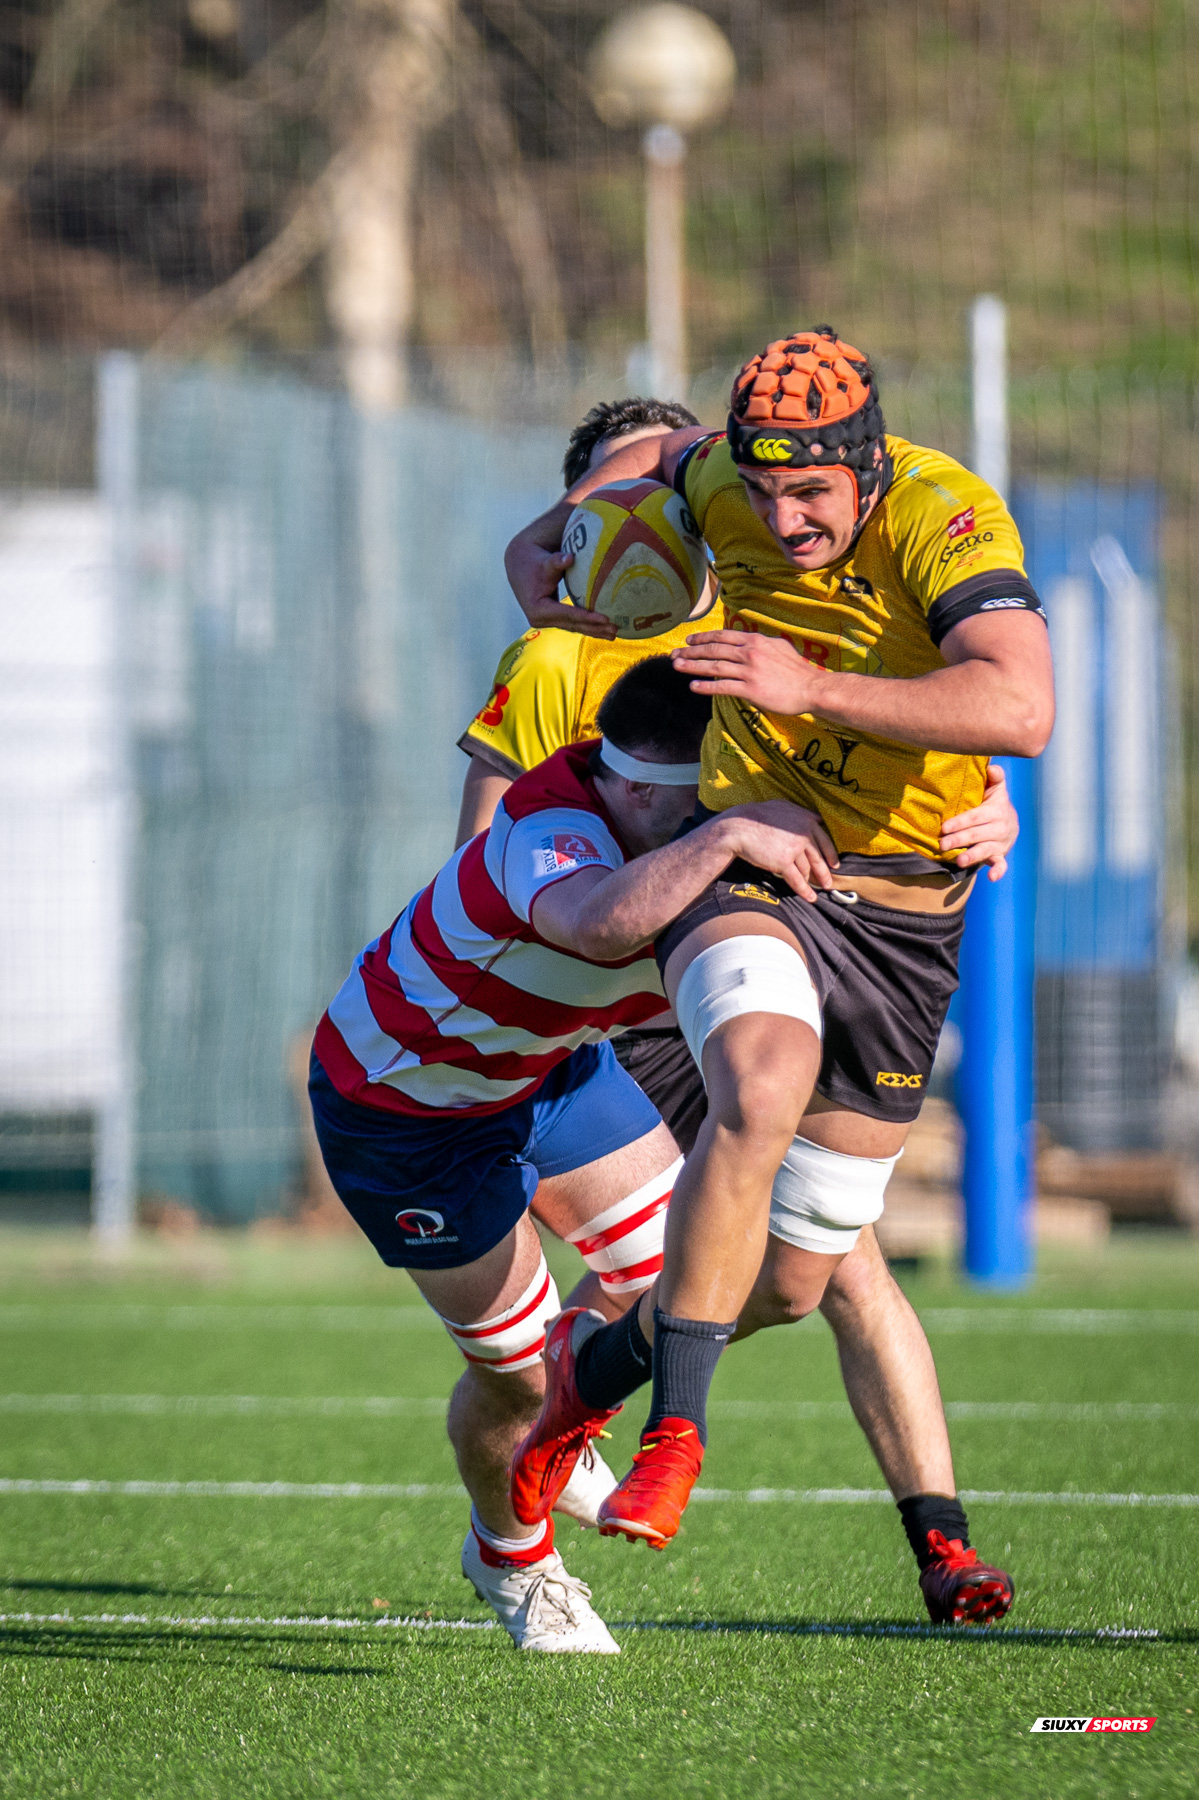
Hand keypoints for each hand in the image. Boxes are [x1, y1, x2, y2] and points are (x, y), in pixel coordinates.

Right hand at [503, 539, 617, 637]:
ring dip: (594, 631)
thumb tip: (569, 557)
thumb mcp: (545, 562)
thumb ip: (556, 562)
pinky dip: (588, 626)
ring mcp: (546, 622)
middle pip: (573, 625)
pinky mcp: (552, 619)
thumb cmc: (534, 562)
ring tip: (613, 633)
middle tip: (615, 630)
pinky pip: (572, 624)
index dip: (587, 617)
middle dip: (595, 629)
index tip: (605, 618)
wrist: (520, 565)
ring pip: (574, 628)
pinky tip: (603, 629)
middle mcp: (541, 620)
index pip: (568, 615)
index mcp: (538, 609)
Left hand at [673, 630, 821, 714]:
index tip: (689, 641)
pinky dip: (706, 687)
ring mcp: (749, 671)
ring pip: (714, 666)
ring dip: (693, 666)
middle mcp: (749, 653)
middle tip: (675, 654)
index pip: (723, 636)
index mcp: (755, 641)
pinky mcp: (750, 689)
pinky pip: (723, 687)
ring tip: (677, 667)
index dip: (703, 638)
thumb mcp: (778, 647)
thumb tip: (748, 641)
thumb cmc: (797, 670)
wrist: (812, 688)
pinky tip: (693, 686)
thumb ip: (760, 644)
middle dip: (691, 652)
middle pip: (714, 650)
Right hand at [716, 799, 839, 903]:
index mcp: (807, 819)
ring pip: (807, 869)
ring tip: (814, 890)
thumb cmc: (758, 816)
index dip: (831, 854)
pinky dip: (804, 891)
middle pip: (819, 857)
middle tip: (829, 883)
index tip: (834, 864)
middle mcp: (804, 833)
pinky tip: (810, 898)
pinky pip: (797, 879)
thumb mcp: (783, 807)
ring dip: (811, 881)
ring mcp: (795, 848)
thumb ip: (800, 813)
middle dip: (825, 872)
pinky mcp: (784, 862)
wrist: (739, 828)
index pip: (825, 839)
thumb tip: (816, 818)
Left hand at [939, 763, 1018, 880]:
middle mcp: (999, 827)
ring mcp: (1000, 843)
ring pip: (986, 850)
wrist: (1010, 822)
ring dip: (973, 856)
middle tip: (942, 844)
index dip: (961, 822)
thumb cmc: (994, 802)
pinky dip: (998, 871)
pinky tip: (991, 877)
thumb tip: (992, 767)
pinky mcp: (1001, 855)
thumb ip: (994, 777)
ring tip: (960, 861)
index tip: (944, 827)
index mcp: (996, 810)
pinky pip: (1002, 864)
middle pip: (977, 834)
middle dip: (959, 839)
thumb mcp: (996, 789)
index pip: (976, 816)